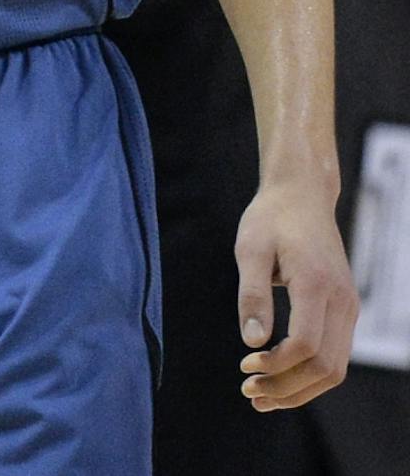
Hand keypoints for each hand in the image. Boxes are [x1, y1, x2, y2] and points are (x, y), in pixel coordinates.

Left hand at [234, 177, 357, 410]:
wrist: (302, 196)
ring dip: (300, 389)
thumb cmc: (270, 219)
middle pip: (326, 367)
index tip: (244, 365)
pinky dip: (310, 374)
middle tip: (249, 393)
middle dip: (288, 388)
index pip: (306, 344)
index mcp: (316, 283)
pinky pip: (335, 354)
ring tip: (261, 397)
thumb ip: (252, 295)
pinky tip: (279, 378)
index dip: (276, 365)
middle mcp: (341, 301)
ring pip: (336, 368)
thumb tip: (252, 342)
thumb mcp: (250, 249)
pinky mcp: (345, 310)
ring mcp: (348, 307)